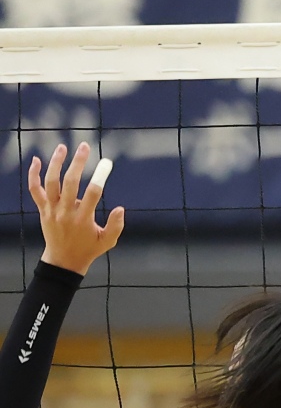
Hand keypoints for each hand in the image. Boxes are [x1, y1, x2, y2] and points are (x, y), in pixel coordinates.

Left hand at [28, 144, 121, 274]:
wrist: (63, 260)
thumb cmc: (89, 249)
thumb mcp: (108, 241)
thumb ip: (116, 225)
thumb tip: (121, 208)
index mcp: (83, 219)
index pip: (93, 193)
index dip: (100, 176)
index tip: (107, 162)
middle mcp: (65, 212)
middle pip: (70, 182)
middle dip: (78, 162)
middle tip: (84, 146)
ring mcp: (51, 210)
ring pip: (51, 182)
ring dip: (56, 163)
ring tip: (62, 147)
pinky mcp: (42, 209)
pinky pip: (35, 189)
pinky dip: (33, 174)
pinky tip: (36, 160)